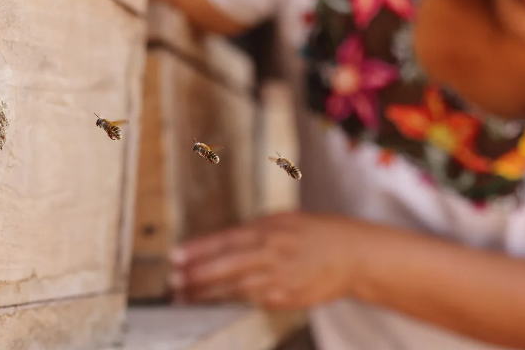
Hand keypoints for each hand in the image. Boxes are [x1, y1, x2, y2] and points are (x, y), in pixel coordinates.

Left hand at [168, 211, 364, 309]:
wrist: (352, 256)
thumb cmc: (317, 233)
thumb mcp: (285, 220)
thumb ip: (255, 230)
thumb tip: (224, 241)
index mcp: (270, 230)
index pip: (226, 240)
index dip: (199, 250)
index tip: (176, 256)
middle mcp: (272, 254)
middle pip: (226, 268)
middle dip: (196, 277)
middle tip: (173, 282)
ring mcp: (278, 279)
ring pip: (235, 289)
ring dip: (207, 295)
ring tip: (185, 297)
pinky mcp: (285, 299)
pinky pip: (253, 300)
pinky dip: (233, 301)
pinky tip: (215, 304)